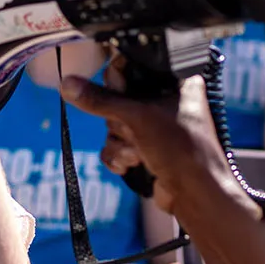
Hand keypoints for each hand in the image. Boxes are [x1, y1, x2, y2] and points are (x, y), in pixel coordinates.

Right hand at [59, 72, 227, 218]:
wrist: (196, 195)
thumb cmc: (181, 149)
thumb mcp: (138, 117)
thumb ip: (101, 100)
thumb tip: (68, 84)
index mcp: (174, 81)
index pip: (130, 68)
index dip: (118, 85)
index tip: (121, 98)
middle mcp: (164, 100)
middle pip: (116, 101)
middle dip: (121, 124)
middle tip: (138, 133)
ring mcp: (154, 127)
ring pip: (113, 126)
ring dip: (121, 145)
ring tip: (140, 154)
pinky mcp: (146, 149)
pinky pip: (115, 146)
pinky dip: (119, 157)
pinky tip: (133, 165)